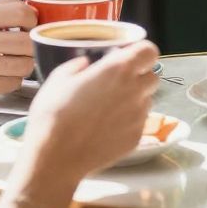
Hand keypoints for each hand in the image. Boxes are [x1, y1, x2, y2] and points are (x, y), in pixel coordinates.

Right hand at [0, 0, 36, 106]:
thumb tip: (30, 8)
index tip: (28, 26)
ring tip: (11, 61)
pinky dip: (11, 79)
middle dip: (31, 45)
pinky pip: (14, 83)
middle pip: (28, 41)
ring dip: (23, 64)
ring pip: (26, 65)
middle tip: (24, 47)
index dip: (32, 21)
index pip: (22, 13)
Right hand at [25, 39, 159, 185]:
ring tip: (108, 108)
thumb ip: (78, 66)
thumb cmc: (53, 114)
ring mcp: (138, 116)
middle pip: (153, 76)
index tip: (128, 57)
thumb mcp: (59, 78)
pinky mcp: (137, 137)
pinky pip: (139, 122)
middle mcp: (135, 90)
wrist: (56, 156)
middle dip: (139, 76)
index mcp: (118, 69)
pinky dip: (128, 121)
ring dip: (135, 99)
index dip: (141, 52)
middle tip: (117, 83)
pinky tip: (106, 127)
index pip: (149, 51)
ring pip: (147, 100)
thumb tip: (87, 64)